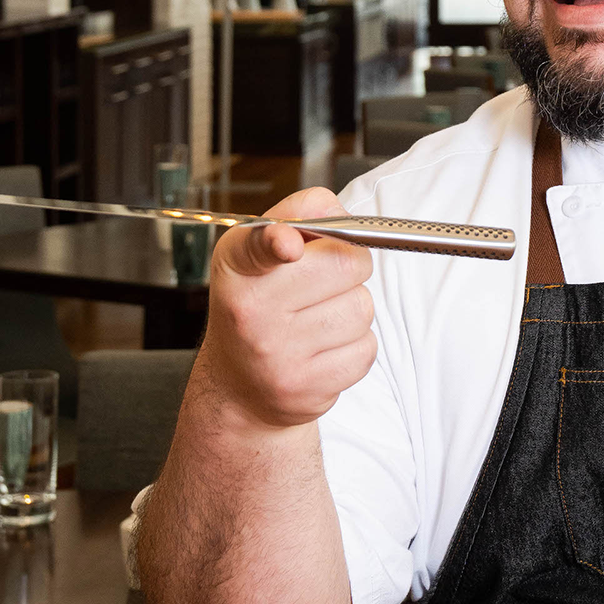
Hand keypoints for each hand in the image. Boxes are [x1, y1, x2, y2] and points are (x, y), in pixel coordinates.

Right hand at [199, 187, 376, 430]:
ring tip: (319, 317)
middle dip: (351, 263)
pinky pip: (366, 349)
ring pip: (362, 307)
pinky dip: (356, 345)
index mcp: (238, 266)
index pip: (259, 246)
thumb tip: (340, 214)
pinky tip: (324, 347)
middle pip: (346, 264)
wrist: (237, 386)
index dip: (279, 241)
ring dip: (353, 307)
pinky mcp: (305, 388)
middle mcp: (251, 311)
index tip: (289, 246)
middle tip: (327, 278)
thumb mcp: (258, 250)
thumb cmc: (258, 304)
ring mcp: (277, 354)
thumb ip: (299, 215)